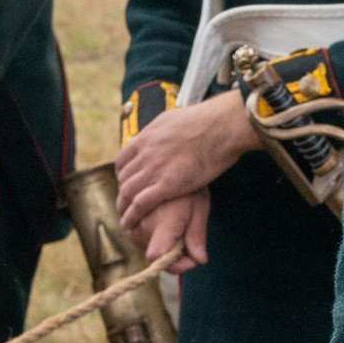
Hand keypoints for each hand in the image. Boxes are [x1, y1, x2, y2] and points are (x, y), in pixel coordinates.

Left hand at [114, 92, 255, 241]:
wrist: (221, 127)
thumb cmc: (206, 121)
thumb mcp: (172, 119)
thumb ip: (159, 131)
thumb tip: (154, 134)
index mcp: (146, 138)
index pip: (122, 160)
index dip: (122, 174)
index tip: (127, 183)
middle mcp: (145, 154)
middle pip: (123, 178)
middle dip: (123, 193)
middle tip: (126, 204)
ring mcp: (155, 170)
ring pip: (127, 192)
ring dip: (124, 207)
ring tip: (125, 219)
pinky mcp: (167, 185)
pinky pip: (141, 203)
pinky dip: (132, 215)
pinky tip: (130, 223)